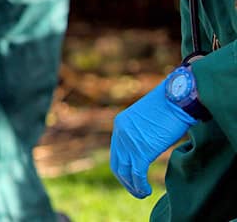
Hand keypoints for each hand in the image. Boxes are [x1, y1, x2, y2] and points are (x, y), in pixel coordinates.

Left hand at [110, 78, 195, 197]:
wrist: (178, 98)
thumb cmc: (169, 106)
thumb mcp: (148, 119)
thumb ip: (141, 132)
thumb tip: (147, 145)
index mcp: (120, 124)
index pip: (116, 152)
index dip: (123, 168)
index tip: (132, 177)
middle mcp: (120, 133)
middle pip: (116, 164)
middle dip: (125, 180)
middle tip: (136, 190)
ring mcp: (130, 142)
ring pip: (125, 172)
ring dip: (132, 186)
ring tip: (142, 194)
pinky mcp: (142, 150)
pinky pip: (137, 174)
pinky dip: (140, 186)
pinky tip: (147, 191)